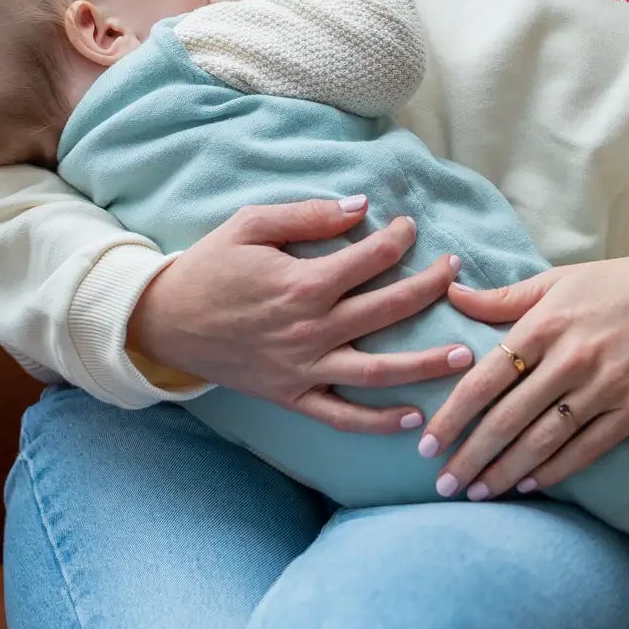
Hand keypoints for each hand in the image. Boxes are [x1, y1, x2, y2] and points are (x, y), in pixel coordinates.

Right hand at [131, 197, 473, 431]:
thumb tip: (362, 206)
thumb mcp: (251, 225)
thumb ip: (308, 215)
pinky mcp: (292, 396)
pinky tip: (412, 417)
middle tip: (455, 273)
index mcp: (303, 282)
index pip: (370, 258)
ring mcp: (304, 368)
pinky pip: (342, 416)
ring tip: (463, 355)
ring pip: (378, 370)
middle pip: (387, 309)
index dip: (399, 239)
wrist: (165, 321)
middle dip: (429, 288)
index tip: (412, 229)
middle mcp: (312, 329)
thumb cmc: (210, 267)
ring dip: (424, 364)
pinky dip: (378, 422)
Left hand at [418, 239, 628, 498]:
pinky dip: (555, 471)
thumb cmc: (617, 285)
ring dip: (506, 471)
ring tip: (477, 492)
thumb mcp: (558, 280)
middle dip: (471, 455)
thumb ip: (503, 297)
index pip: (484, 379)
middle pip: (507, 418)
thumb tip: (452, 295)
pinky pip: (587, 449)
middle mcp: (571, 358)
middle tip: (443, 483)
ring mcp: (605, 386)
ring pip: (543, 440)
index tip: (427, 443)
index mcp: (544, 324)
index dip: (452, 415)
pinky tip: (528, 486)